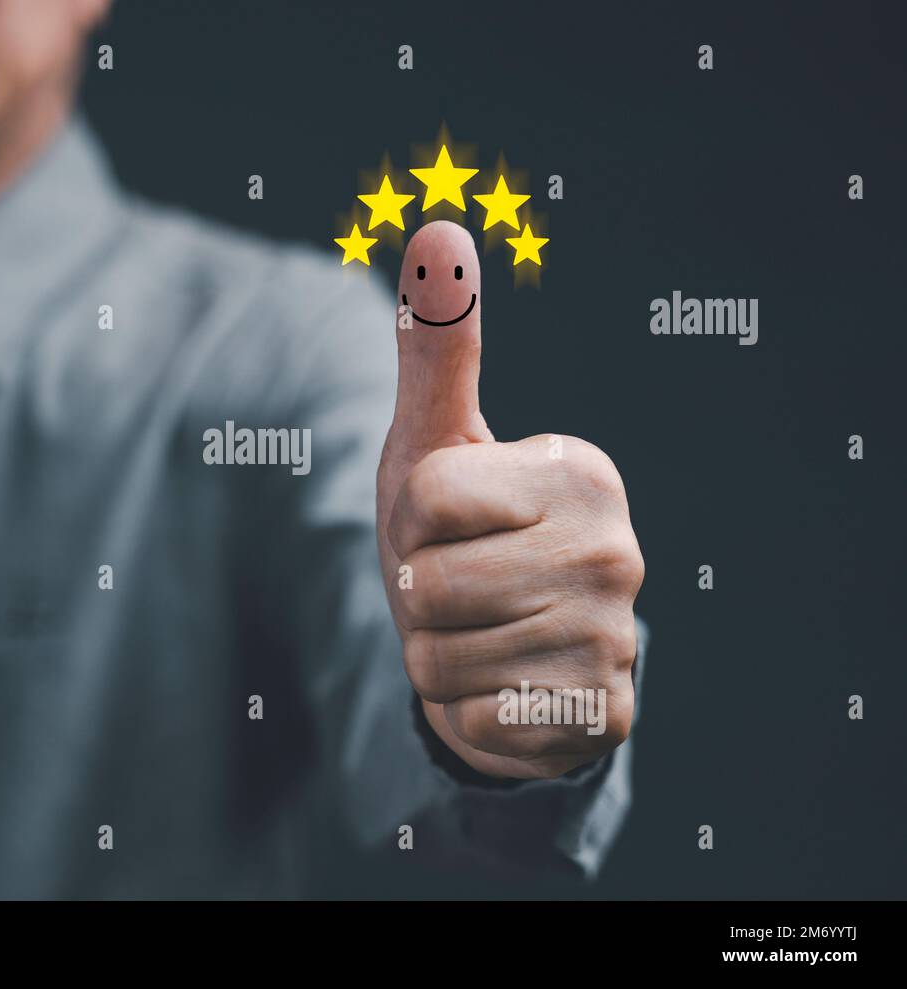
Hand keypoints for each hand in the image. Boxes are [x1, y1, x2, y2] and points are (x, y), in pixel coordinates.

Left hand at [376, 221, 644, 779]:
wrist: (507, 650)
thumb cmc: (460, 533)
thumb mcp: (436, 441)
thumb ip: (437, 344)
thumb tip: (438, 227)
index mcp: (579, 471)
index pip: (425, 497)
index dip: (413, 519)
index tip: (451, 524)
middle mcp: (617, 550)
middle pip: (426, 584)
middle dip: (417, 594)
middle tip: (461, 588)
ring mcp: (617, 639)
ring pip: (437, 658)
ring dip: (437, 652)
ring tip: (481, 634)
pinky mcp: (600, 716)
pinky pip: (470, 718)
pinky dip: (466, 710)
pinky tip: (505, 685)